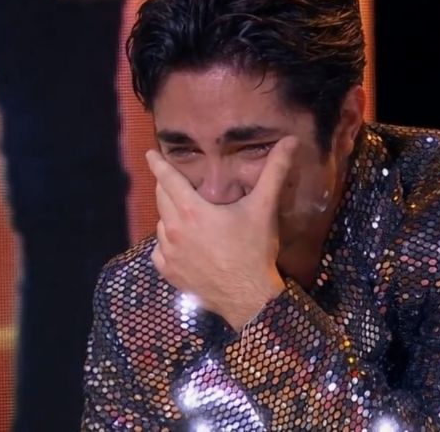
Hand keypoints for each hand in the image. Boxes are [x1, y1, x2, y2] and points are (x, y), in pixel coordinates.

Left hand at [146, 137, 298, 330]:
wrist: (249, 298)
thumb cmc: (254, 250)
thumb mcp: (264, 208)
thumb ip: (274, 172)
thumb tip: (289, 141)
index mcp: (191, 211)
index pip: (167, 179)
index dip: (158, 164)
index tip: (150, 155)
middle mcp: (173, 230)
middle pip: (162, 199)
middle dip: (167, 188)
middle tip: (178, 184)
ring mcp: (168, 254)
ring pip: (162, 225)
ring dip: (171, 217)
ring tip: (190, 219)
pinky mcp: (168, 273)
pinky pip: (160, 250)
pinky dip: (169, 244)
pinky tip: (185, 246)